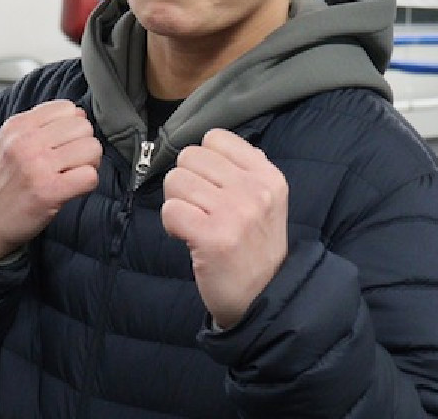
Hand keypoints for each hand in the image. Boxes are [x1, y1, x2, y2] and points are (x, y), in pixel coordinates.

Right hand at [0, 100, 100, 260]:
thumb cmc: (6, 182)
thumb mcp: (12, 142)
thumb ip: (42, 124)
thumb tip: (80, 115)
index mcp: (18, 126)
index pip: (67, 108)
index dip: (73, 126)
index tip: (64, 144)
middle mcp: (26, 142)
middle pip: (84, 127)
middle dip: (84, 144)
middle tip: (71, 162)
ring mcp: (37, 166)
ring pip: (92, 148)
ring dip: (90, 164)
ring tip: (72, 174)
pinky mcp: (48, 191)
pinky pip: (90, 176)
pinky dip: (88, 184)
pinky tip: (73, 188)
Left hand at [162, 129, 287, 328]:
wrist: (264, 298)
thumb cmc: (256, 247)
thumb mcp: (267, 201)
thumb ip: (245, 169)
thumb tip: (211, 143)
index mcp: (268, 176)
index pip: (215, 138)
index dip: (203, 161)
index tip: (211, 185)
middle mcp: (254, 190)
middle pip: (190, 157)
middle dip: (186, 181)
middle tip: (199, 208)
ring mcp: (234, 213)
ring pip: (176, 180)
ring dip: (177, 203)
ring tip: (194, 222)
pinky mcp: (212, 238)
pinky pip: (170, 210)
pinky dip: (171, 224)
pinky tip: (187, 236)